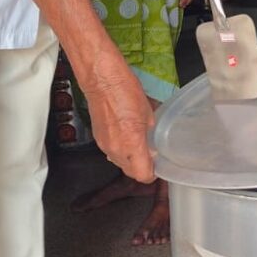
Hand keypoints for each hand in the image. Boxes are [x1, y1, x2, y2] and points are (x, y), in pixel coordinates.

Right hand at [81, 51, 155, 182]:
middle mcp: (116, 149)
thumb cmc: (127, 92)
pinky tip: (125, 138)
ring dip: (130, 161)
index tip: (157, 167)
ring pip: (120, 164)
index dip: (152, 174)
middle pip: (130, 172)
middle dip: (141, 168)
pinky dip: (120, 151)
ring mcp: (105, 146)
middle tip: (151, 157)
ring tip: (139, 147)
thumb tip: (153, 146)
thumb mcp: (149, 114)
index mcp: (132, 144)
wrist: (103, 81)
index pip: (143, 175)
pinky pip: (111, 153)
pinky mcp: (98, 140)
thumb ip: (151, 135)